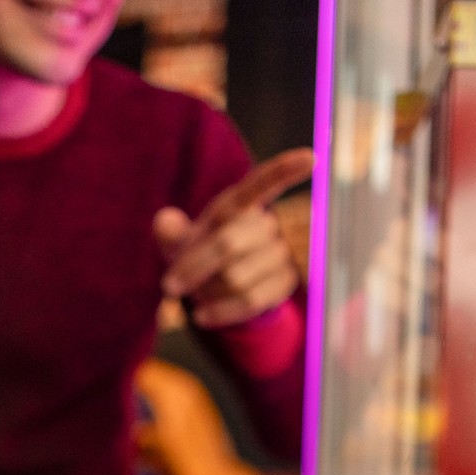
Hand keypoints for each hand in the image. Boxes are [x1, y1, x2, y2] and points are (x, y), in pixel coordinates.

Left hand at [155, 148, 312, 329]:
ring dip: (207, 291)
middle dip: (194, 266)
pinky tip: (203, 316)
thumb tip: (164, 222)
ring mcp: (279, 255)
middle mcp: (265, 224)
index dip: (286, 170)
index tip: (311, 158)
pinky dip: (220, 311)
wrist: (220, 290)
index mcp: (240, 204)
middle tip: (169, 286)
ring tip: (197, 294)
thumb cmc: (199, 255)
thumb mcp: (180, 242)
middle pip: (229, 243)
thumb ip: (170, 232)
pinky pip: (249, 301)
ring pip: (236, 277)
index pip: (263, 182)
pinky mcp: (284, 284)